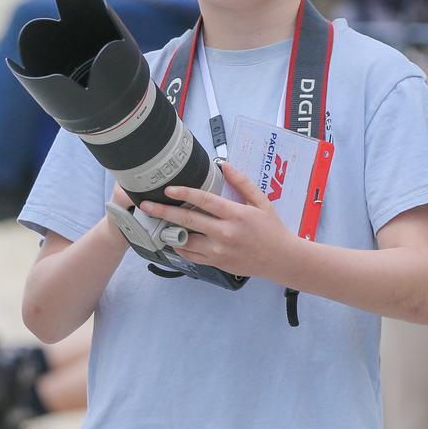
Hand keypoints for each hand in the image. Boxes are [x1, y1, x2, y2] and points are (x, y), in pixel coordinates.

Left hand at [138, 163, 294, 278]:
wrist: (281, 259)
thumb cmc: (271, 228)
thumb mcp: (261, 202)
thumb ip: (242, 182)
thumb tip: (224, 165)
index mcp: (236, 215)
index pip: (204, 201)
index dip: (184, 194)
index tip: (168, 189)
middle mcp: (225, 233)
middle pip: (188, 221)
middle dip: (164, 212)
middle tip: (146, 206)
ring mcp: (219, 251)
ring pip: (185, 240)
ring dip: (168, 231)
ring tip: (154, 222)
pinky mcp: (217, 263)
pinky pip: (191, 255)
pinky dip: (179, 246)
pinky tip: (173, 237)